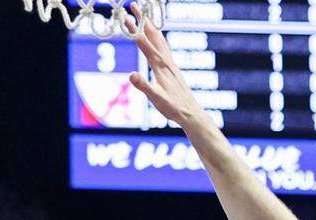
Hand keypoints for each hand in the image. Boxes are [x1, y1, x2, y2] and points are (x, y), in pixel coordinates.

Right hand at [125, 4, 204, 127]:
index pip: (144, 43)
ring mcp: (171, 64)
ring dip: (151, 26)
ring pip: (160, 39)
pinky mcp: (173, 69)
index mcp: (160, 66)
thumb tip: (131, 74)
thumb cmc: (173, 108)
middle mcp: (166, 61)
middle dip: (143, 19)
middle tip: (134, 5)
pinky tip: (157, 39)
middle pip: (153, 35)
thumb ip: (144, 86)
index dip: (134, 30)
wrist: (190, 113)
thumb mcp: (156, 99)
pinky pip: (164, 47)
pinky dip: (158, 38)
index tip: (125, 16)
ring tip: (145, 16)